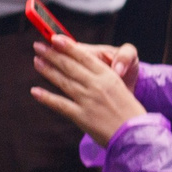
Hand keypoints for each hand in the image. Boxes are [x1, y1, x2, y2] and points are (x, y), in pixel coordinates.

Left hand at [29, 35, 147, 147]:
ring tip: (37, 61)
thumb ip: (103, 77)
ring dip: (48, 70)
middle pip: (70, 66)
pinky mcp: (82, 116)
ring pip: (63, 81)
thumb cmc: (130, 111)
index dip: (68, 46)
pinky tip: (35, 92)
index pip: (84, 56)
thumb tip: (84, 68)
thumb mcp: (120, 87)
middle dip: (53, 54)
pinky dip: (47, 97)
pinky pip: (60, 104)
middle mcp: (96, 85)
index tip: (55, 38)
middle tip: (39, 46)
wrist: (136, 134)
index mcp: (108, 76)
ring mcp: (88, 100)